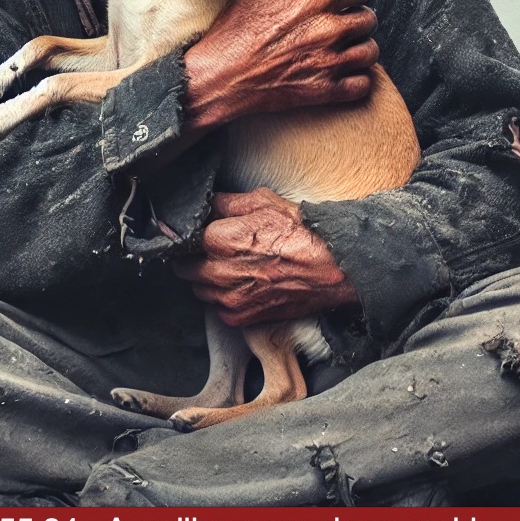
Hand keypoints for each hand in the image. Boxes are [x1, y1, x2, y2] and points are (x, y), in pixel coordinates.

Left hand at [172, 188, 359, 326]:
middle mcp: (219, 271)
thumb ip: (227, 202)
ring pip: (200, 289)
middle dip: (194, 258)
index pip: (185, 238)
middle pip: (185, 267)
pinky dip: (224, 300)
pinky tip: (241, 286)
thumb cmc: (302, 233)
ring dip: (207, 280)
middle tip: (211, 251)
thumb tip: (208, 203)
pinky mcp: (243, 317)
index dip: (193, 235)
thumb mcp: (263, 202)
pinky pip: (219, 309)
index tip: (201, 234)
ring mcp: (230, 298)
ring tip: (229, 268)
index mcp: (219, 239)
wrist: (334, 269)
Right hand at [182, 0, 378, 131]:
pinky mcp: (325, 90)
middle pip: (368, 19)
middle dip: (356, 17)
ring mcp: (330, 62)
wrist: (220, 75)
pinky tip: (342, 72)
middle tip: (339, 22)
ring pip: (370, 51)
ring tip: (343, 46)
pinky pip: (362, 84)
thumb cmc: (237, 29)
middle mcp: (330, 29)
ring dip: (359, 47)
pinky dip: (357, 79)